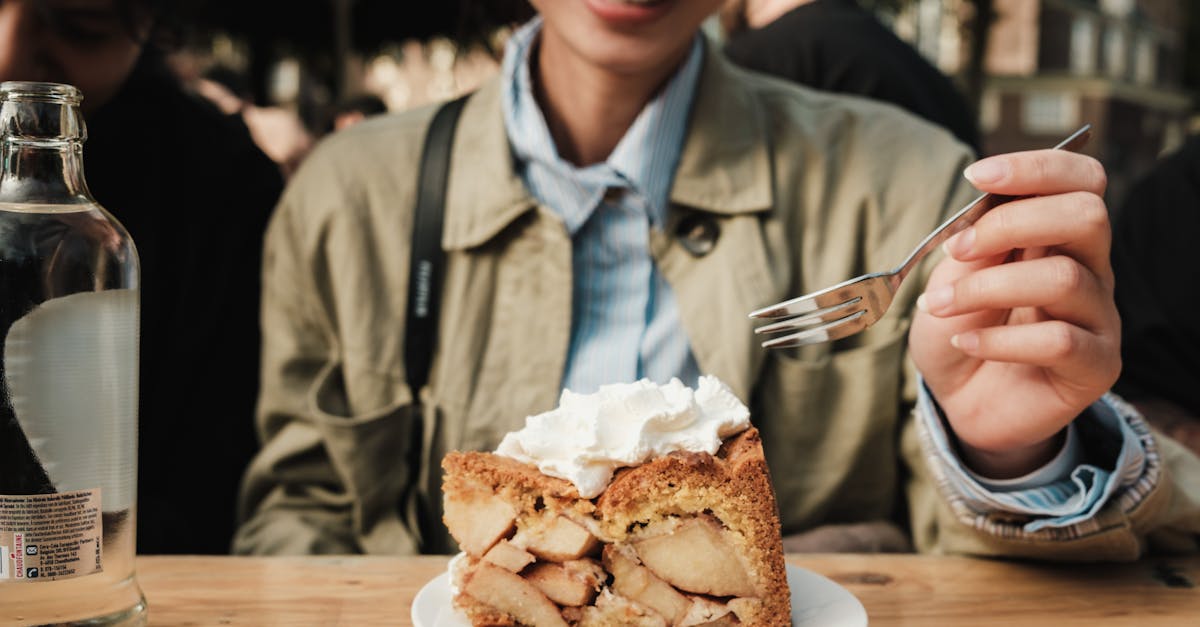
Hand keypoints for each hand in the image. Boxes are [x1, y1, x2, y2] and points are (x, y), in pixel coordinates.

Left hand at [908, 150, 1120, 478]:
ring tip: (939, 307)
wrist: (960, 403)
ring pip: (1063, 278)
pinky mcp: (1096, 366)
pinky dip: (1000, 339)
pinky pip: (1060, 341)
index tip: (976, 176)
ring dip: (987, 287)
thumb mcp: (950, 280)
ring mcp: (1098, 317)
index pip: (1080, 179)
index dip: (1036, 167)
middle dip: (1011, 222)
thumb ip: (972, 245)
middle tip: (957, 249)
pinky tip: (966, 343)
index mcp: (1057, 236)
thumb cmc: (959, 331)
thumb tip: (983, 208)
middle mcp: (1089, 269)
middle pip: (1087, 215)